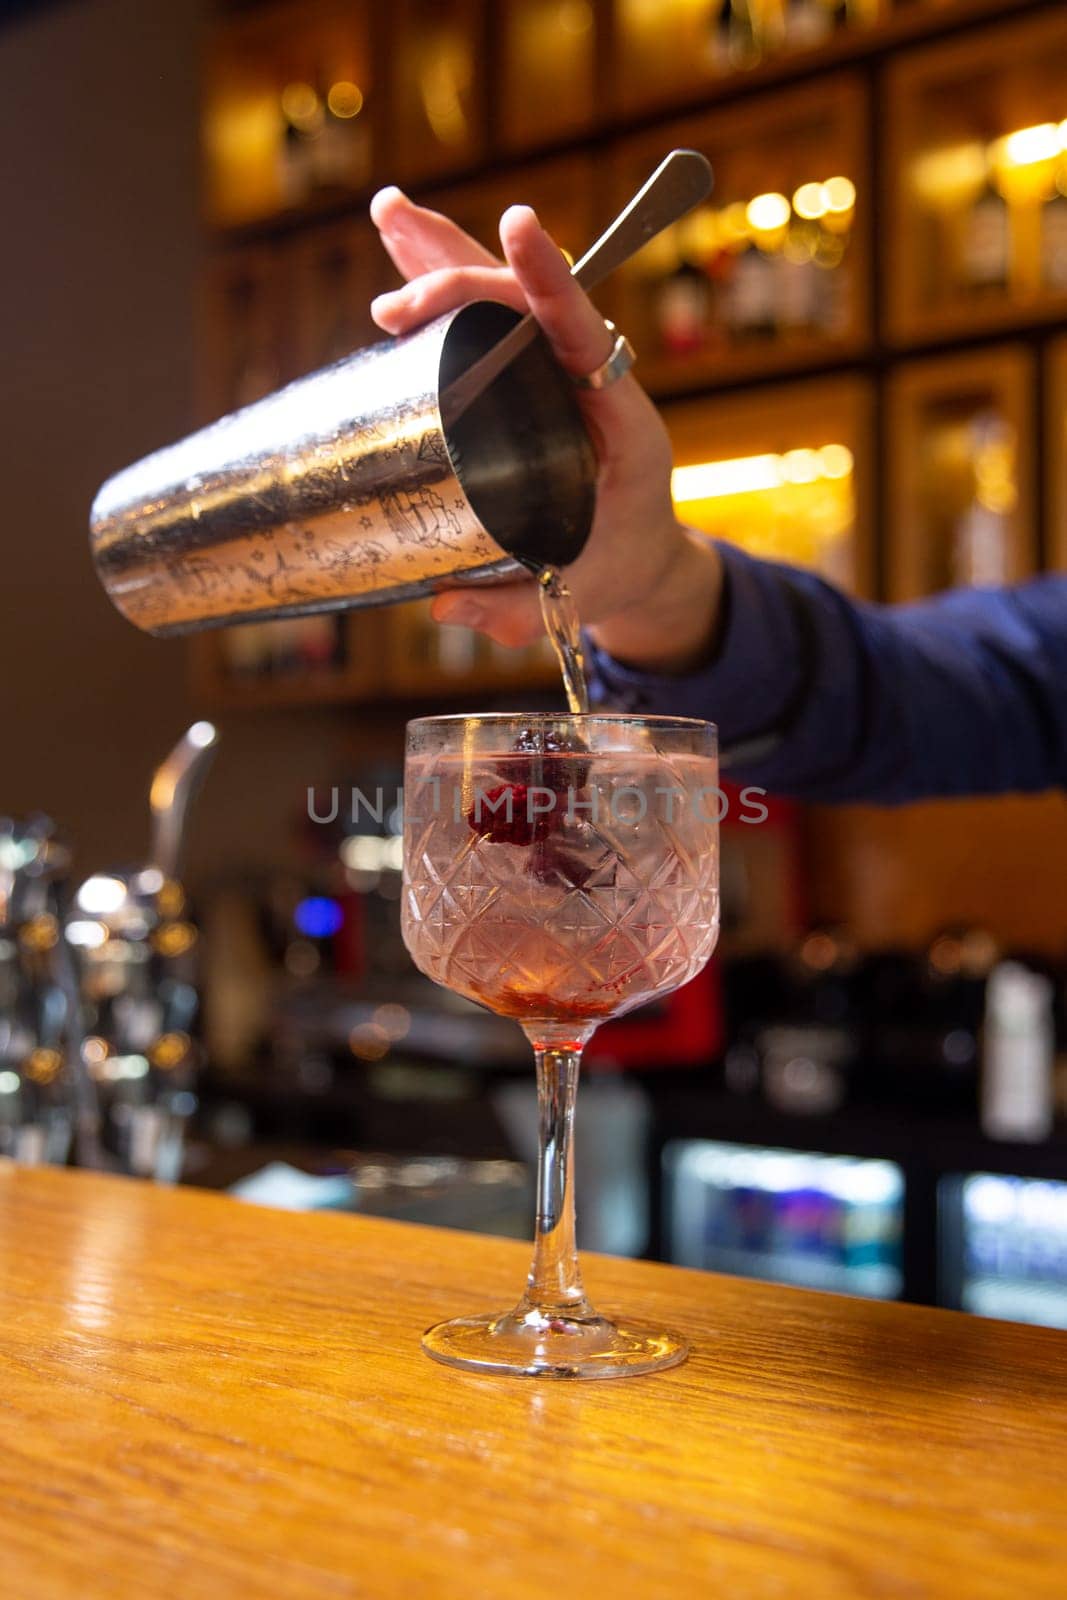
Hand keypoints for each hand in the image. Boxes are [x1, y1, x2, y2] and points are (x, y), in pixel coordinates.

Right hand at [369, 188, 722, 673]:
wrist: (641, 559)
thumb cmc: (614, 571)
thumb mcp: (573, 597)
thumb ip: (512, 608)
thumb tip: (438, 603)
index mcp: (619, 421)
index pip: (584, 333)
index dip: (551, 281)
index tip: (519, 226)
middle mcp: (589, 380)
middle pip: (529, 300)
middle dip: (463, 275)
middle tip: (395, 282)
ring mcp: (555, 373)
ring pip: (502, 295)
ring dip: (444, 254)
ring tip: (389, 212)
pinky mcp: (529, 378)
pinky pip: (484, 321)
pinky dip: (442, 286)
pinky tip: (398, 256)